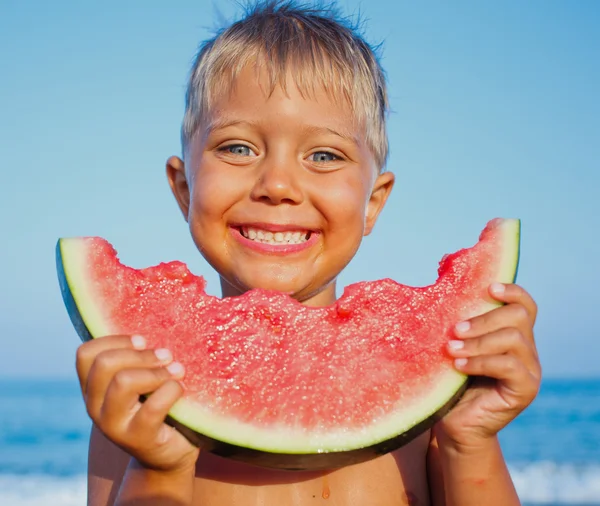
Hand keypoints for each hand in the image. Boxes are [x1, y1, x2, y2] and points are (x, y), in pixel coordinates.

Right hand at [75, 335, 198, 472]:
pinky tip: (181, 390)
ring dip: (156, 371)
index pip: (85, 353)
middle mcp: (95, 406)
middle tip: (166, 355)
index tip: (142, 340)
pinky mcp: (137, 439)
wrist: (168, 453)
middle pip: (105, 364)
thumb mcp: (141, 382)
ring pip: (123, 382)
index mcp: (93, 388)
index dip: (114, 340)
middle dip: (140, 354)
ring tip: (177, 370)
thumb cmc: (157, 406)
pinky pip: (153, 405)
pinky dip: (172, 390)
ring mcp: (113, 425)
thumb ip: (136, 361)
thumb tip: (154, 328)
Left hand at [436, 283, 540, 450]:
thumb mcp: (457, 348)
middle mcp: (527, 350)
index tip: (488, 288)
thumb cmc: (452, 381)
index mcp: (513, 335)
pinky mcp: (526, 390)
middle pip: (518, 317)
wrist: (455, 424)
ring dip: (478, 341)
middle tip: (455, 330)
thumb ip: (461, 327)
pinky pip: (509, 366)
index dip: (511, 291)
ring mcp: (530, 370)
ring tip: (450, 349)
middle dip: (484, 319)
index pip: (525, 306)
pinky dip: (481, 362)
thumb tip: (445, 294)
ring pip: (514, 339)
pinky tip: (458, 366)